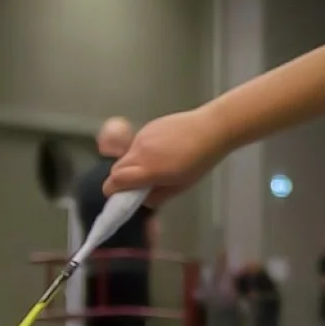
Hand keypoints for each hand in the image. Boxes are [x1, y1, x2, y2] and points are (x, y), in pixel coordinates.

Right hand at [104, 107, 227, 204]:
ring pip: (127, 155)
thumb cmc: (201, 160)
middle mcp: (140, 151)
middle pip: (116, 168)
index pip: (115, 180)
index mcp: (148, 169)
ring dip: (133, 164)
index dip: (112, 190)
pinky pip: (137, 144)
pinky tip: (163, 151)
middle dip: (121, 179)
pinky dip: (142, 152)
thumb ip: (157, 196)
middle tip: (138, 184)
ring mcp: (142, 137)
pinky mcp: (148, 127)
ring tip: (156, 166)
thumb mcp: (181, 186)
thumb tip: (141, 199)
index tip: (118, 195)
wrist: (212, 128)